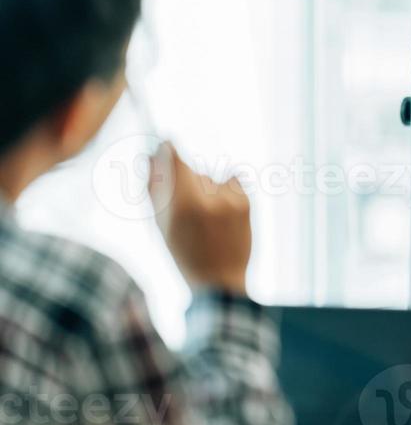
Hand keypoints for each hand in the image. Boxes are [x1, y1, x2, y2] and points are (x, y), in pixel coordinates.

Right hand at [149, 142, 251, 294]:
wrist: (219, 281)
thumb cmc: (184, 254)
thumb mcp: (161, 226)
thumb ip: (155, 189)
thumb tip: (151, 156)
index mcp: (182, 205)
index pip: (175, 159)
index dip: (168, 149)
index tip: (165, 142)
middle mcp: (208, 198)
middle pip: (191, 171)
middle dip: (185, 180)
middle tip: (186, 206)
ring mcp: (230, 199)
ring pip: (210, 178)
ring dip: (205, 189)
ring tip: (206, 218)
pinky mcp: (246, 201)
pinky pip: (230, 180)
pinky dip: (225, 190)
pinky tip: (222, 212)